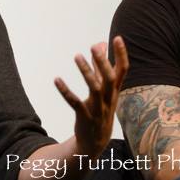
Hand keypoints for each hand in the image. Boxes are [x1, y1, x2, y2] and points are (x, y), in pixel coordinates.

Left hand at [55, 36, 128, 157]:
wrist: (95, 141)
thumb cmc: (100, 108)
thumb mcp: (103, 88)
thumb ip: (100, 65)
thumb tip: (100, 43)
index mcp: (114, 90)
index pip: (122, 70)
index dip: (121, 55)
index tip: (117, 38)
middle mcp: (109, 98)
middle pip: (110, 78)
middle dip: (103, 62)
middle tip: (93, 46)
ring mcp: (98, 108)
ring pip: (95, 88)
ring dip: (86, 72)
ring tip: (77, 56)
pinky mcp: (84, 116)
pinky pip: (75, 103)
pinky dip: (66, 91)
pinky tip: (56, 79)